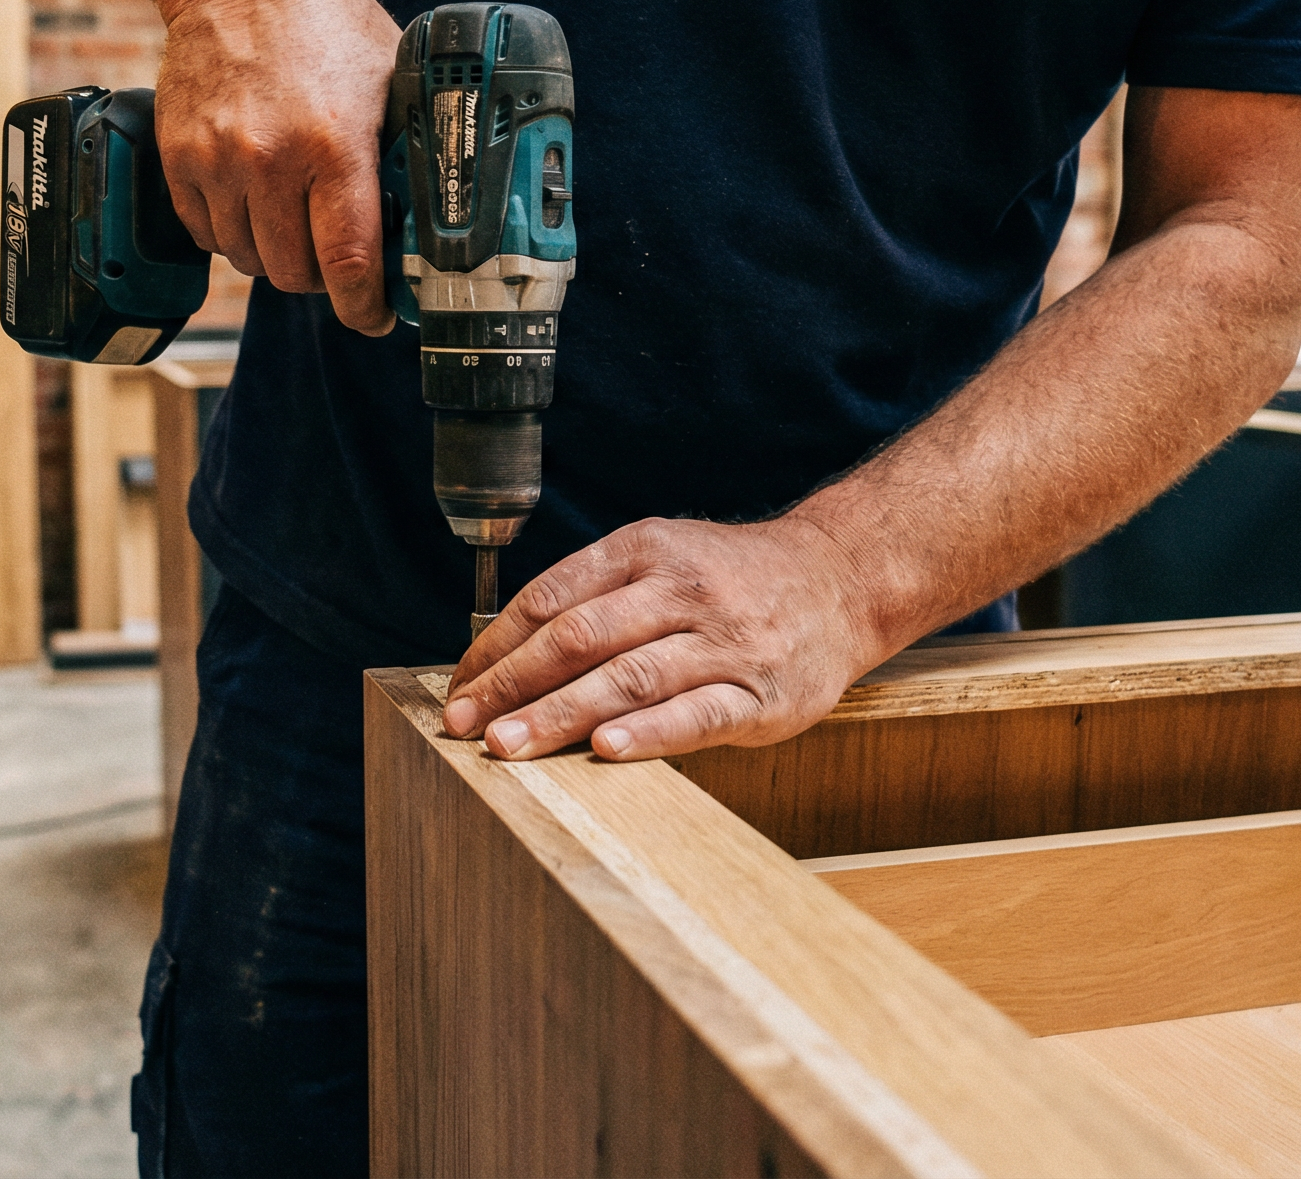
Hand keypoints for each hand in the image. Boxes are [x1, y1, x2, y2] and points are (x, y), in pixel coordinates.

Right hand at [152, 0, 400, 333]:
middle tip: (339, 259)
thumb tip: (433, 219)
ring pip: (248, 259)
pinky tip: (255, 200)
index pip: (349, 264)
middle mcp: (269, 160)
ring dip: (276, 253)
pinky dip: (232, 231)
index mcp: (334, 145)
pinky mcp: (178, 156)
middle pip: (294, 273)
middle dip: (323, 278)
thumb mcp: (390, 79)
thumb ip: (406, 149)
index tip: (377, 315)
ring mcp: (216, 160)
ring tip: (296, 217)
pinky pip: (206, 234)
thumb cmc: (324, 20)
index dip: (366, 307)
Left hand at [439, 515, 901, 760]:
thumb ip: (596, 594)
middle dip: (512, 685)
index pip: (552, 599)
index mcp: (645, 550)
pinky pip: (697, 715)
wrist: (840, 580)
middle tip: (465, 724)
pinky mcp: (760, 695)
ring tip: (508, 747)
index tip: (460, 686)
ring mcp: (723, 643)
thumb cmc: (733, 578)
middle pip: (579, 639)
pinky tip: (606, 749)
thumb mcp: (663, 556)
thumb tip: (507, 653)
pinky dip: (649, 734)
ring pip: (628, 678)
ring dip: (558, 715)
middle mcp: (681, 591)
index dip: (497, 646)